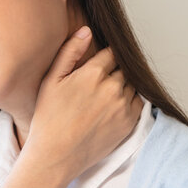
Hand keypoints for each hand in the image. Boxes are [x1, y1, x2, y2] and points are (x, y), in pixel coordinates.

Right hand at [1, 26, 142, 187]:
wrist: (56, 156)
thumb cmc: (48, 118)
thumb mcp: (51, 80)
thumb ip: (70, 52)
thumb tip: (87, 31)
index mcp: (93, 73)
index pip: (111, 53)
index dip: (104, 58)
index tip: (97, 66)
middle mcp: (112, 87)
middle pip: (122, 69)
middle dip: (113, 72)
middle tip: (98, 84)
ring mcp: (123, 106)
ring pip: (131, 85)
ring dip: (122, 86)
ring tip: (104, 97)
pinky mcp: (129, 122)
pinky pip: (138, 102)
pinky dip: (129, 101)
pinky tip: (112, 108)